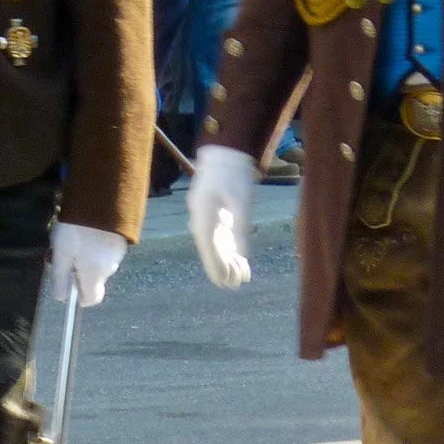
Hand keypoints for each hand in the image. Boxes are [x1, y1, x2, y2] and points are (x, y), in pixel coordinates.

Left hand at [45, 223, 129, 308]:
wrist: (102, 199)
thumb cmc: (76, 229)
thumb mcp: (61, 252)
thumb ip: (60, 276)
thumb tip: (61, 298)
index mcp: (94, 275)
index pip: (91, 299)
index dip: (79, 295)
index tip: (69, 281)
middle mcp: (110, 269)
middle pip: (94, 280)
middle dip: (81, 271)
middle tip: (67, 251)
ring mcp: (119, 254)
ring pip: (100, 265)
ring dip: (89, 257)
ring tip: (77, 236)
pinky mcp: (123, 241)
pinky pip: (107, 252)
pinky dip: (98, 247)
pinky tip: (89, 230)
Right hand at [187, 143, 259, 289]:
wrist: (226, 156)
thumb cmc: (234, 176)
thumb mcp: (241, 201)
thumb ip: (241, 227)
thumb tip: (242, 253)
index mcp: (203, 213)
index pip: (208, 245)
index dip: (215, 264)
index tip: (222, 281)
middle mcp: (201, 218)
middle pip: (210, 248)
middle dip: (221, 267)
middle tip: (232, 286)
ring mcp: (207, 217)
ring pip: (215, 245)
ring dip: (226, 261)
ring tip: (238, 279)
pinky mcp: (214, 215)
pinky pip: (220, 237)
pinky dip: (229, 250)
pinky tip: (238, 262)